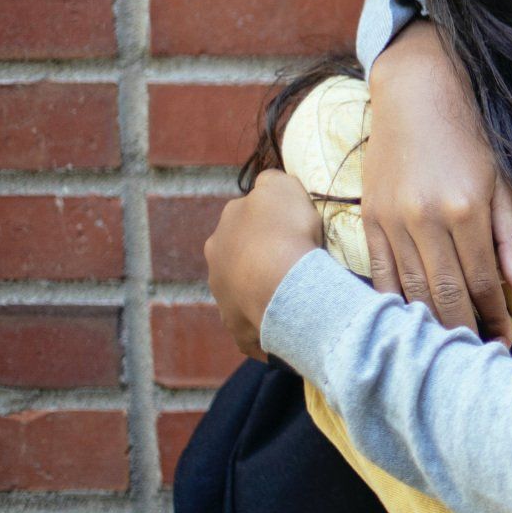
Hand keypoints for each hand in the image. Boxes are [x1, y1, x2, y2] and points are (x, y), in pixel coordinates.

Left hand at [205, 169, 325, 360]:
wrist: (282, 286)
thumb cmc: (284, 232)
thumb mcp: (281, 186)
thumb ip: (271, 181)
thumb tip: (266, 188)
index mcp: (222, 232)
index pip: (244, 222)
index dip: (269, 224)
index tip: (292, 230)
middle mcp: (216, 266)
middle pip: (240, 259)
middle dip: (260, 260)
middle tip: (293, 262)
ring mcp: (224, 301)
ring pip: (246, 292)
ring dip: (265, 291)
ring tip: (296, 293)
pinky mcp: (239, 331)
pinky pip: (257, 325)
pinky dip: (272, 321)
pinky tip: (291, 319)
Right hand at [365, 22, 511, 343]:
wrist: (418, 91)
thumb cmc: (470, 135)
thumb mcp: (504, 180)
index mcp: (466, 210)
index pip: (483, 283)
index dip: (493, 321)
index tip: (502, 348)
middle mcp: (426, 220)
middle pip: (444, 296)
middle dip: (463, 334)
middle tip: (473, 364)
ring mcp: (392, 220)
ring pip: (408, 292)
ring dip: (428, 327)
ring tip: (443, 354)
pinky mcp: (368, 218)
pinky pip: (376, 274)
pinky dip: (389, 305)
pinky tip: (402, 327)